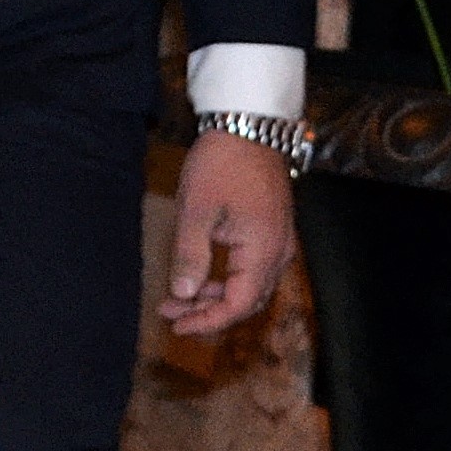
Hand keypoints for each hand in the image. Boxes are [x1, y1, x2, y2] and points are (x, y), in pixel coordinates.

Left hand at [163, 130, 296, 335]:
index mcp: (263, 251)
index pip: (238, 305)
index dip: (207, 321)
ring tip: (178, 297)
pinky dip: (227, 279)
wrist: (249, 125)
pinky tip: (200, 275)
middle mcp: (280, 253)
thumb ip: (190, 255)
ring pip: (250, 286)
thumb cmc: (223, 163)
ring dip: (216, 297)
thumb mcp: (197, 210)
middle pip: (247, 301)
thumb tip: (183, 294)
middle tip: (170, 313)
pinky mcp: (273, 232)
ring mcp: (280, 242)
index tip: (177, 325)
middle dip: (207, 312)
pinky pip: (253, 269)